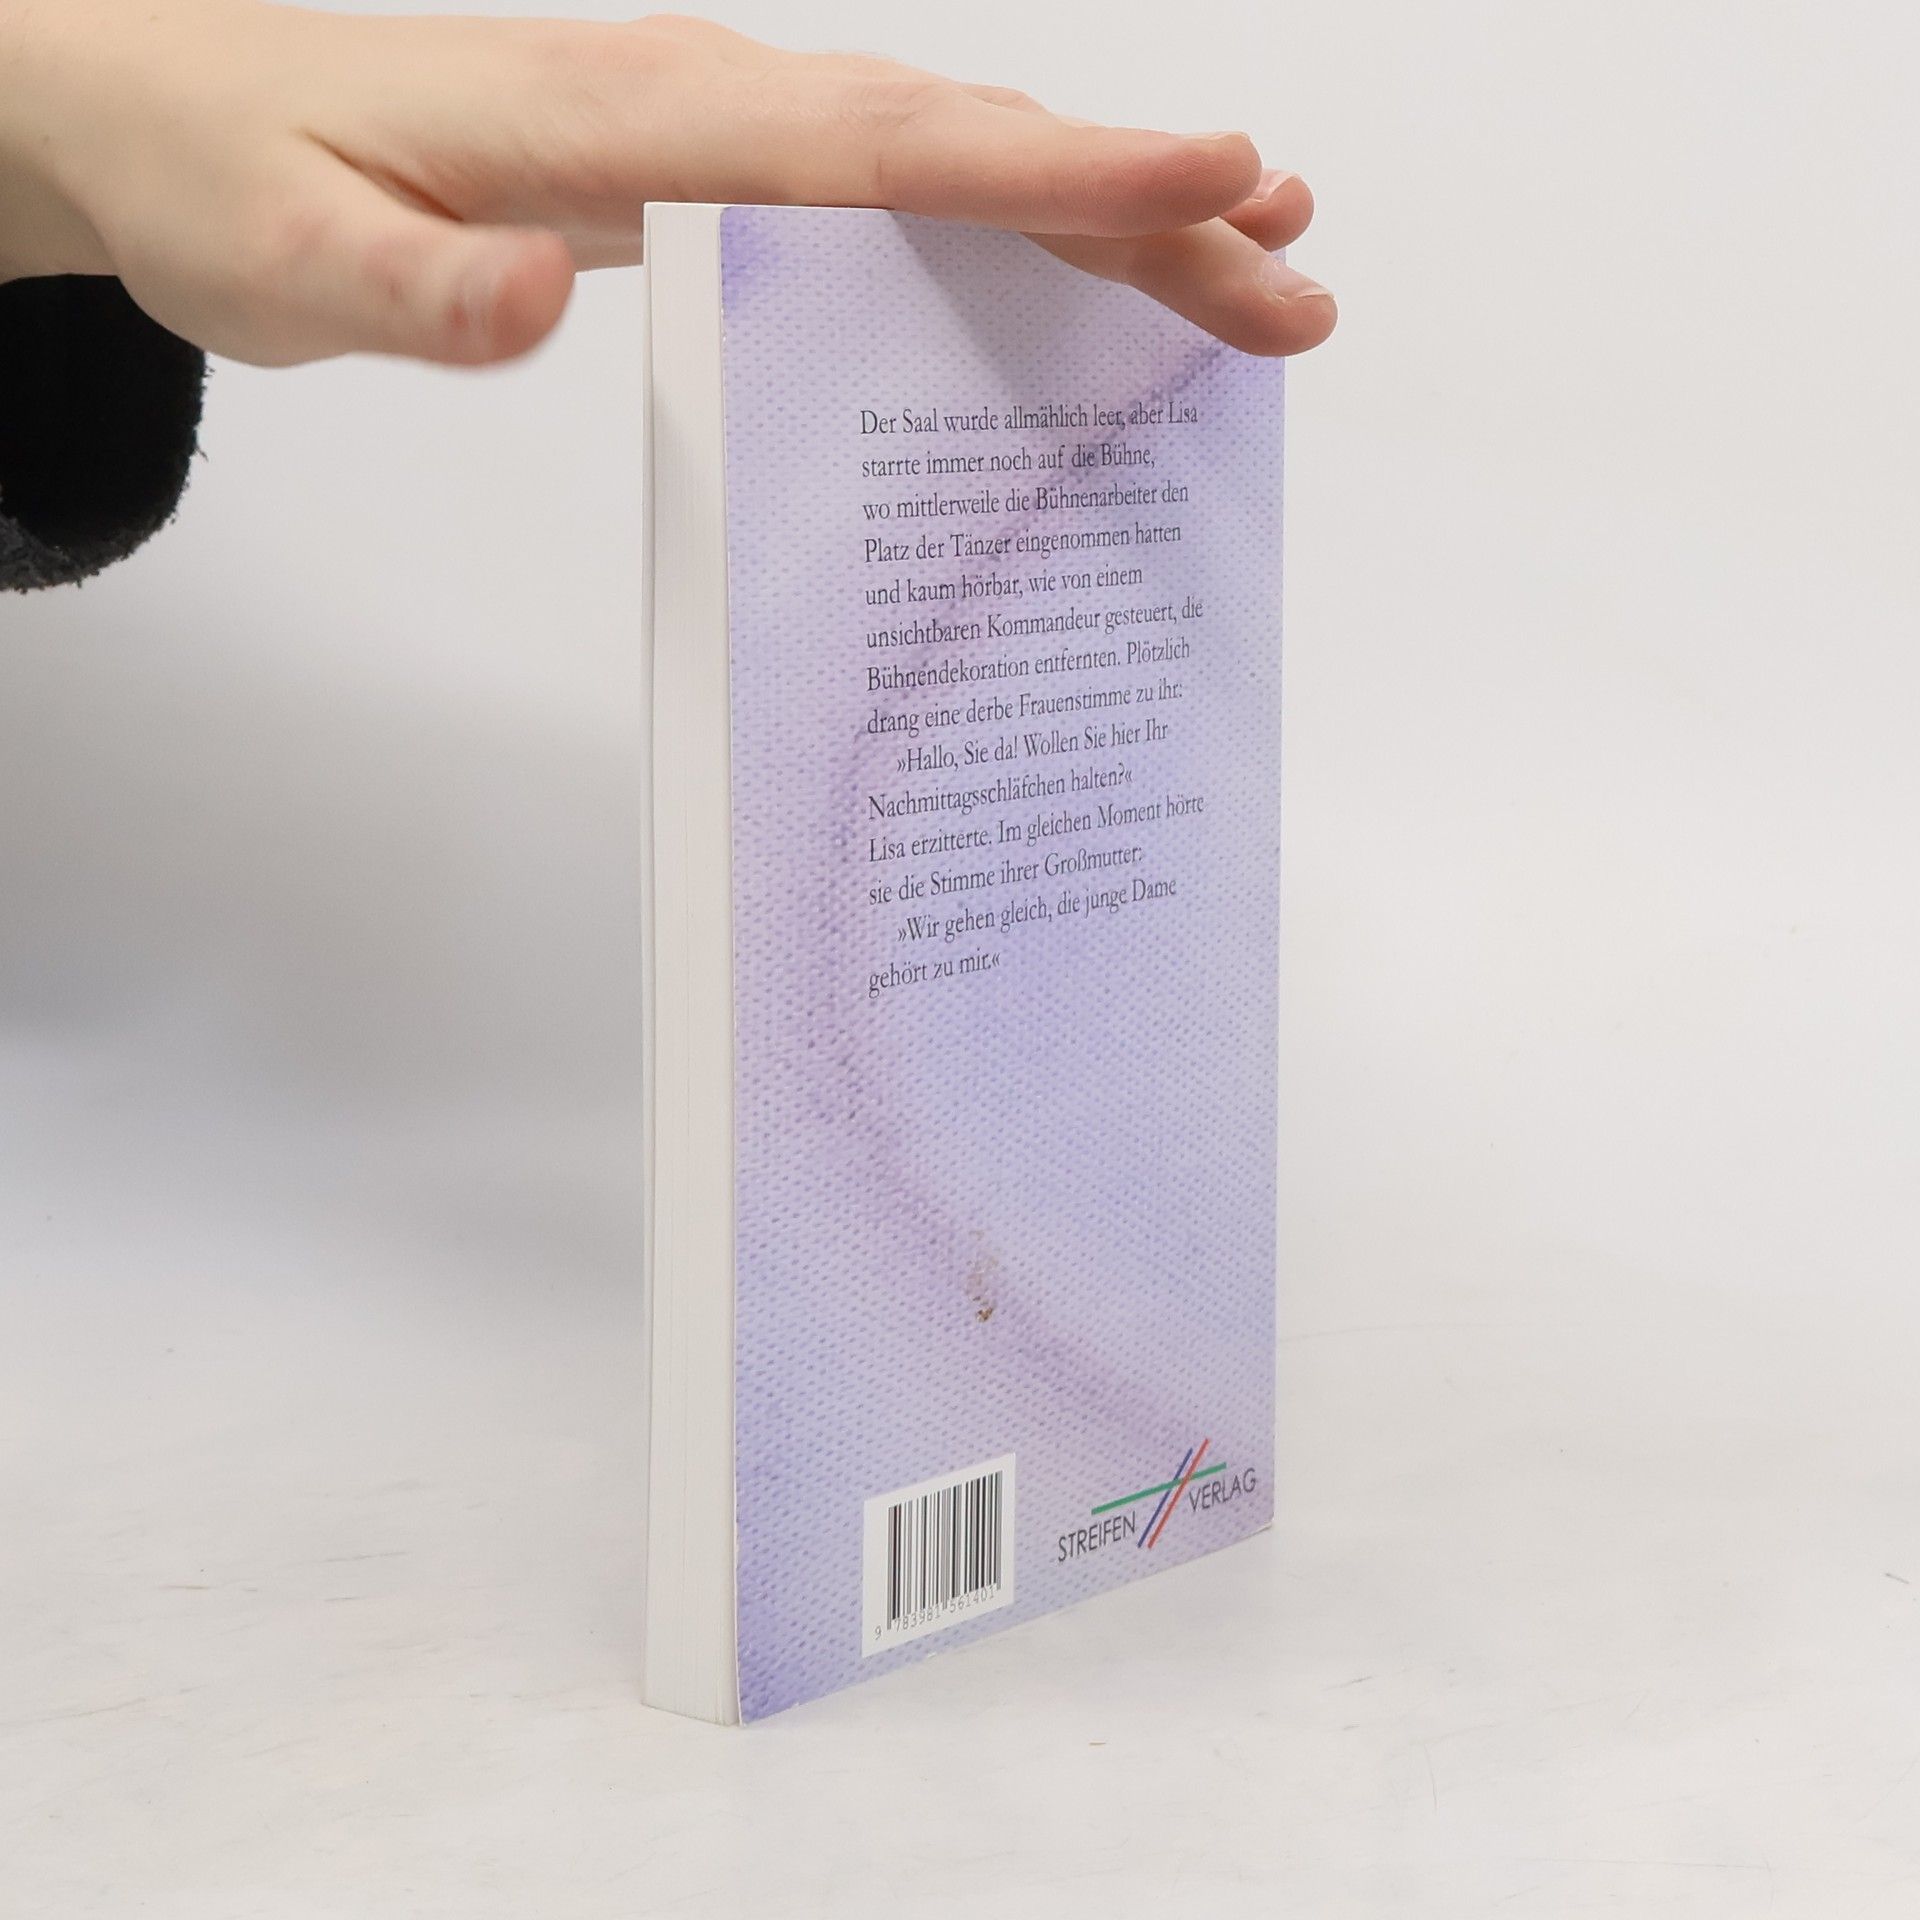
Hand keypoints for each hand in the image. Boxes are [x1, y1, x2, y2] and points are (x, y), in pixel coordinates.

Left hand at [0, 3, 1334, 366]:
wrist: (177, 113)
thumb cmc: (234, 173)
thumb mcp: (283, 249)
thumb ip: (409, 284)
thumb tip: (540, 293)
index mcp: (637, 116)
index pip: (879, 144)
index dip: (1050, 169)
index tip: (1209, 183)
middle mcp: (708, 100)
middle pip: (964, 152)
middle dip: (1140, 215)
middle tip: (1294, 283)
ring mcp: (723, 134)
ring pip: (954, 171)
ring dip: (1109, 226)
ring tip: (1252, 280)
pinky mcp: (717, 179)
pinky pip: (899, 204)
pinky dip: (1011, 235)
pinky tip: (1081, 279)